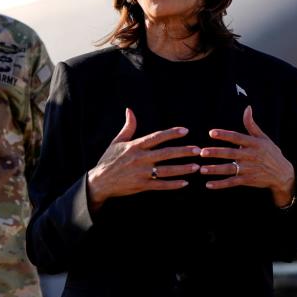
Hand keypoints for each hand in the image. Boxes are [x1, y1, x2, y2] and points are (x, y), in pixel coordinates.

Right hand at [86, 108, 200, 211]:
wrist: (98, 182)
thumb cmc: (108, 160)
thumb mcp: (117, 142)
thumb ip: (128, 127)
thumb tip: (130, 110)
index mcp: (135, 146)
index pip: (156, 137)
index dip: (171, 133)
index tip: (185, 131)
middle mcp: (140, 159)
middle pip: (165, 154)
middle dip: (183, 152)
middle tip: (198, 150)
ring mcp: (141, 174)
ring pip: (166, 171)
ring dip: (182, 169)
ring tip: (196, 167)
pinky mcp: (141, 186)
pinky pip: (160, 186)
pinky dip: (173, 185)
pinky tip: (185, 183)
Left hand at [199, 105, 295, 206]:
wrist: (282, 174)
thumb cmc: (270, 153)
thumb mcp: (263, 138)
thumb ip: (251, 124)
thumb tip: (247, 108)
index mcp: (254, 144)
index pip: (237, 137)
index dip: (224, 135)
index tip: (211, 133)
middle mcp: (251, 156)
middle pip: (231, 154)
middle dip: (216, 153)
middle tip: (202, 152)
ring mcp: (249, 169)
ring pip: (230, 169)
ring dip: (215, 170)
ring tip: (202, 169)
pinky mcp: (248, 180)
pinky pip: (232, 182)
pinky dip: (220, 184)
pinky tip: (209, 184)